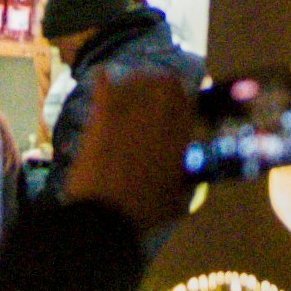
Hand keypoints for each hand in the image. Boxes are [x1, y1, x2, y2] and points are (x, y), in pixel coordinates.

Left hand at [59, 62, 195, 237]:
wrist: (104, 214)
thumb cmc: (144, 210)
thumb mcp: (176, 200)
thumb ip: (185, 182)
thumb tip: (188, 180)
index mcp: (181, 133)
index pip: (189, 100)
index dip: (185, 100)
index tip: (181, 104)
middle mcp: (159, 114)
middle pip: (166, 81)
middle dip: (164, 86)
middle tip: (157, 95)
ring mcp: (128, 110)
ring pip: (138, 79)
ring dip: (138, 82)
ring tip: (134, 89)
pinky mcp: (101, 113)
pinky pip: (103, 85)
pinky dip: (103, 80)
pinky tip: (102, 76)